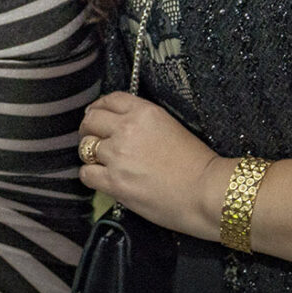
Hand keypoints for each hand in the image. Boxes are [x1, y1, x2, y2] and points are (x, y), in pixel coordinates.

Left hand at [78, 91, 225, 238]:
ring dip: (91, 155)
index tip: (98, 115)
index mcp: (144, 112)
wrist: (206, 192)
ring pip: (85, 147)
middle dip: (89, 129)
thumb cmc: (198, 164)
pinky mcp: (115, 182)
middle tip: (93, 139)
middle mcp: (127, 129)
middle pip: (91, 120)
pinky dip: (91, 176)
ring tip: (101, 162)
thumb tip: (122, 127)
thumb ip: (144, 123)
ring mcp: (118, 155)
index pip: (110, 99)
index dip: (100, 108)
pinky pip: (86, 173)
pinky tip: (102, 179)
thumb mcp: (170, 127)